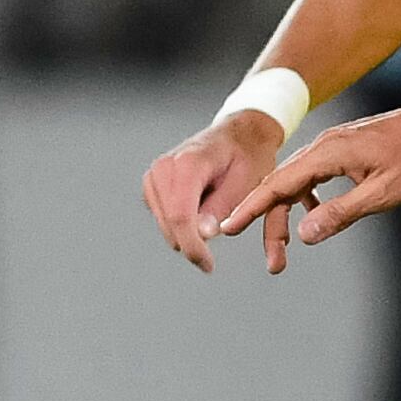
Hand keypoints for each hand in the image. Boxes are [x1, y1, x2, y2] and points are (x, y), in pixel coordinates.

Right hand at [139, 110, 287, 272]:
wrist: (239, 135)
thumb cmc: (247, 157)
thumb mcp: (246, 184)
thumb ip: (221, 208)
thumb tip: (202, 235)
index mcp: (188, 163)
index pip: (181, 215)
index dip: (192, 246)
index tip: (208, 265)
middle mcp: (164, 167)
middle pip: (169, 222)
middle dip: (191, 244)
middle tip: (212, 258)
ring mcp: (154, 175)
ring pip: (164, 223)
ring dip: (187, 233)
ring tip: (213, 219)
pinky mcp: (153, 184)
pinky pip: (163, 216)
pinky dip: (181, 224)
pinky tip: (201, 212)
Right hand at [213, 87, 400, 267]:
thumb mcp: (384, 193)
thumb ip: (342, 214)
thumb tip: (304, 235)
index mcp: (328, 153)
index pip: (277, 184)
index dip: (251, 209)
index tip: (228, 228)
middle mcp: (325, 145)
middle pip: (282, 186)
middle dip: (269, 223)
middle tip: (273, 263)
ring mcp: (335, 146)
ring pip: (297, 182)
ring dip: (287, 214)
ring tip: (285, 248)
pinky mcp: (347, 150)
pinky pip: (314, 176)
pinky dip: (306, 198)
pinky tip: (314, 217)